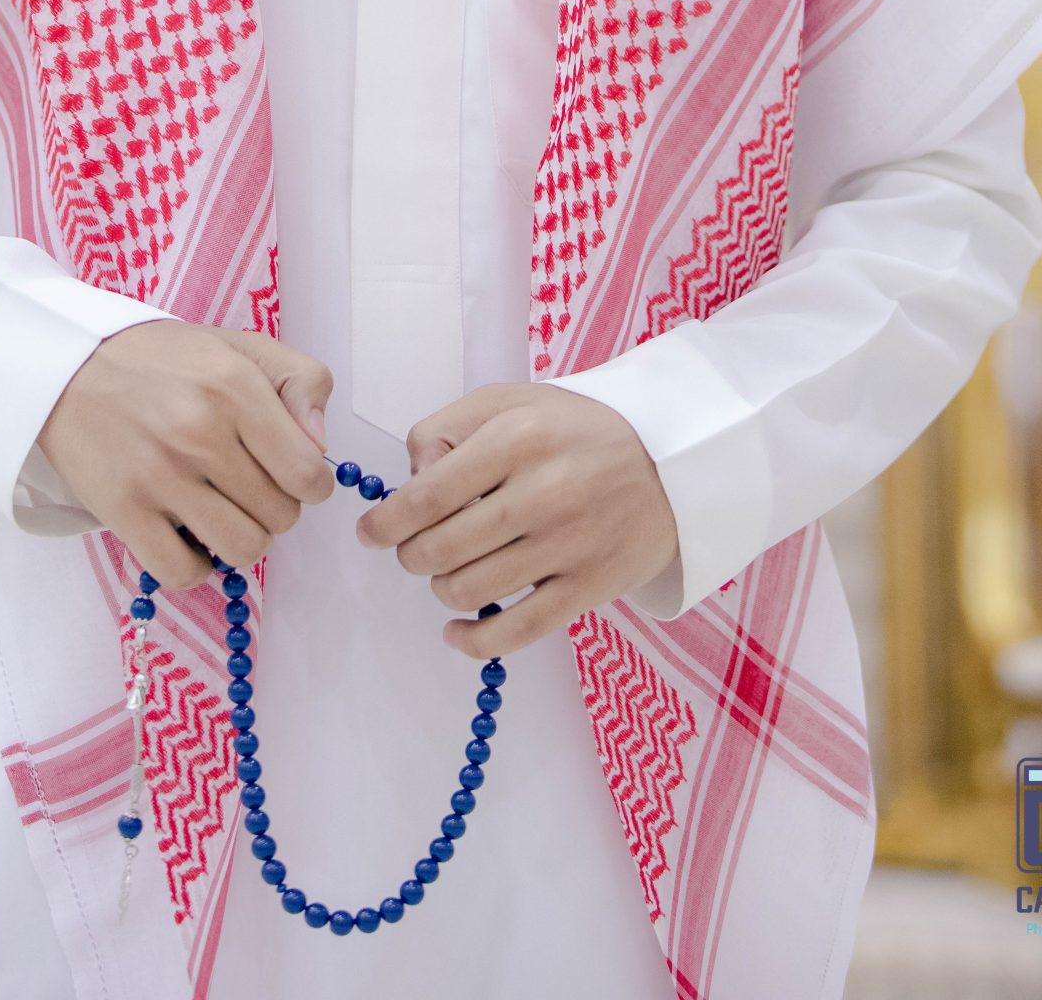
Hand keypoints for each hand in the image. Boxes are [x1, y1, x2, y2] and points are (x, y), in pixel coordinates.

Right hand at [39, 319, 334, 590]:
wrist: (70, 366)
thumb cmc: (164, 361)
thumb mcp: (240, 347)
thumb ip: (300, 381)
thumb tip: (321, 445)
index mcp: (234, 387)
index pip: (308, 473)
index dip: (310, 484)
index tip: (289, 475)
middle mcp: (200, 433)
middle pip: (280, 516)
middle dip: (275, 507)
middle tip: (247, 486)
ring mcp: (159, 476)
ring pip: (242, 548)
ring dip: (242, 538)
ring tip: (223, 511)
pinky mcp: (123, 511)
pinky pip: (185, 573)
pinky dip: (198, 566)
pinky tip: (190, 537)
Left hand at [355, 380, 678, 657]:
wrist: (670, 463)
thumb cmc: (574, 429)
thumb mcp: (510, 401)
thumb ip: (447, 428)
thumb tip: (410, 480)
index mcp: (517, 438)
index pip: (427, 496)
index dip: (386, 522)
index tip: (370, 532)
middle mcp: (542, 492)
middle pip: (440, 549)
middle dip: (412, 555)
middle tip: (416, 548)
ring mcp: (568, 546)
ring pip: (469, 591)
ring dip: (443, 588)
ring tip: (451, 570)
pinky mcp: (587, 590)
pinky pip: (513, 635)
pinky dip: (472, 640)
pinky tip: (459, 628)